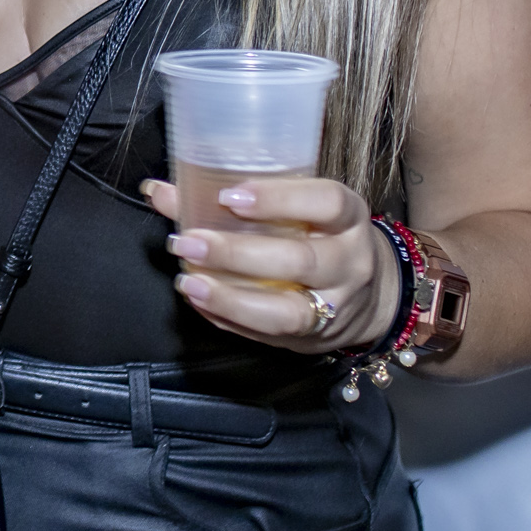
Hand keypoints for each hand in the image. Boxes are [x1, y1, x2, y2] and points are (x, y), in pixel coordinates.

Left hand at [141, 175, 399, 352]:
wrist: (371, 294)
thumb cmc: (320, 236)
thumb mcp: (298, 208)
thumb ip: (234, 196)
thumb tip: (158, 191)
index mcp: (349, 218)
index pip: (326, 203)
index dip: (278, 199)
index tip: (230, 196)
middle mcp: (349, 263)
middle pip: (298, 261)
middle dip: (237, 254)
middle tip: (189, 242)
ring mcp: (336, 307)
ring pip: (287, 312)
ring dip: (231, 298)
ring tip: (189, 282)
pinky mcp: (313, 339)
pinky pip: (269, 336)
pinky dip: (230, 319)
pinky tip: (200, 302)